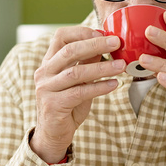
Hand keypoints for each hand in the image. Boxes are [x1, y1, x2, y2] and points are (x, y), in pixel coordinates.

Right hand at [31, 27, 124, 162]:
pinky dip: (99, 88)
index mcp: (49, 62)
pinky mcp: (53, 105)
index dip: (83, 32)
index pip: (61, 37)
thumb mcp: (78, 81)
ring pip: (76, 72)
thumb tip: (105, 43)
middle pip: (70, 51)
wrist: (53, 133)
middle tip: (117, 43)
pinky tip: (114, 85)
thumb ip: (86, 62)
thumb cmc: (67, 104)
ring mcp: (46, 88)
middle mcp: (44, 72)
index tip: (104, 33)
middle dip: (96, 44)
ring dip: (102, 68)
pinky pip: (80, 93)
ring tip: (121, 66)